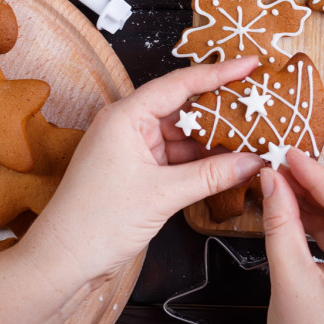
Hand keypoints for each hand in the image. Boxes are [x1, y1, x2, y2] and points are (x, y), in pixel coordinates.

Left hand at [21, 58, 264, 288]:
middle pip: (184, 107)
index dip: (220, 73)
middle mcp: (128, 125)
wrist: (64, 259)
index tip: (251, 64)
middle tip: (259, 104)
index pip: (180, 84)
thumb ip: (211, 175)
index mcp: (126, 116)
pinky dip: (202, 160)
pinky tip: (229, 162)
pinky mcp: (138, 170)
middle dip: (222, 109)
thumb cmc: (95, 222)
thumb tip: (252, 161)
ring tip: (252, 137)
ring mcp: (133, 148)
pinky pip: (177, 156)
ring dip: (215, 139)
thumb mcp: (162, 195)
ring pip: (184, 134)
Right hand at [261, 148, 323, 323]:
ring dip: (319, 201)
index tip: (289, 155)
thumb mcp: (288, 278)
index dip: (316, 176)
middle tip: (282, 167)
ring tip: (284, 184)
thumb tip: (271, 181)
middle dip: (317, 185)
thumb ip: (280, 223)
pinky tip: (297, 207)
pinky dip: (323, 221)